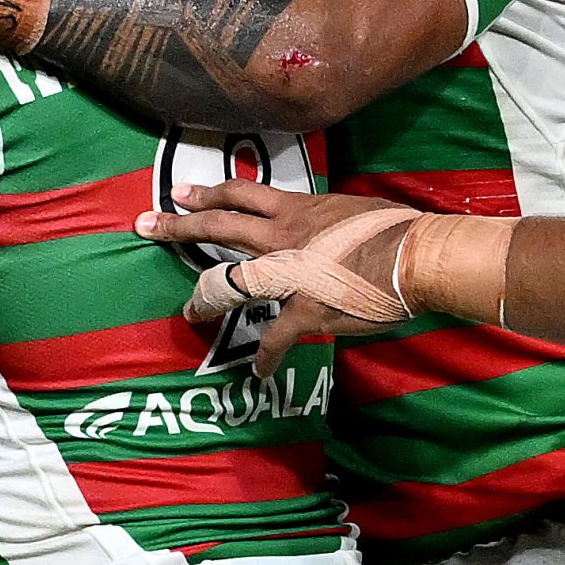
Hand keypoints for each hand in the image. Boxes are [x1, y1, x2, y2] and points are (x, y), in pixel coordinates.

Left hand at [136, 181, 417, 376]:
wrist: (416, 257)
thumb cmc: (394, 230)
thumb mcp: (351, 211)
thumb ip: (325, 220)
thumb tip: (322, 227)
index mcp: (298, 209)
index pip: (241, 194)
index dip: (207, 192)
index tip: (181, 193)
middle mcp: (284, 236)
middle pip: (220, 226)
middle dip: (179, 226)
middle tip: (147, 225)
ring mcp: (289, 274)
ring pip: (230, 281)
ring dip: (204, 299)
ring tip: (187, 313)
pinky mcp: (305, 311)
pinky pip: (274, 338)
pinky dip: (265, 357)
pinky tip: (260, 371)